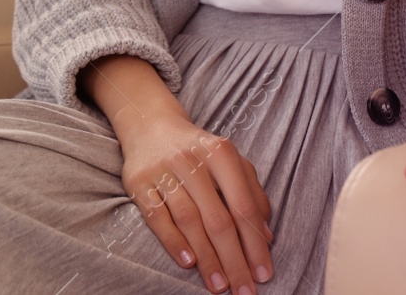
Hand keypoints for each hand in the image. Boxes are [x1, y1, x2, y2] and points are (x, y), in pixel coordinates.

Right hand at [117, 111, 274, 293]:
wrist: (152, 127)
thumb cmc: (199, 152)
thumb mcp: (230, 162)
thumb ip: (252, 194)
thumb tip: (266, 236)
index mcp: (221, 153)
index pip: (243, 206)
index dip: (254, 243)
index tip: (263, 274)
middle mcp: (192, 160)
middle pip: (218, 219)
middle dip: (234, 260)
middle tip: (243, 290)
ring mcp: (164, 171)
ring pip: (190, 221)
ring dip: (207, 258)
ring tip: (219, 285)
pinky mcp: (139, 183)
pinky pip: (158, 217)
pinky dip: (174, 242)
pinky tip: (189, 263)